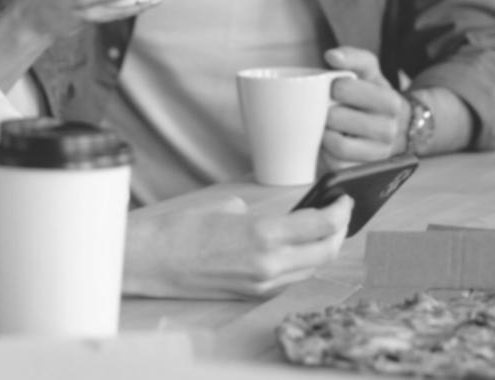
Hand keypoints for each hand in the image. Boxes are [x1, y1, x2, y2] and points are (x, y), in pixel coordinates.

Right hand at [122, 194, 350, 298]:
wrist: (149, 261)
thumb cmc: (178, 230)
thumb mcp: (225, 208)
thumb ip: (259, 216)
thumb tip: (279, 222)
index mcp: (263, 236)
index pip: (321, 226)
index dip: (340, 211)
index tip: (345, 199)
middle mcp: (269, 265)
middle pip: (325, 252)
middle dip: (339, 231)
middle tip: (341, 212)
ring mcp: (262, 284)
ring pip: (311, 268)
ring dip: (323, 249)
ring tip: (325, 229)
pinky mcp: (251, 294)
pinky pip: (290, 279)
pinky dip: (302, 263)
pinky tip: (299, 249)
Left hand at [321, 46, 409, 168]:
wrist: (395, 127)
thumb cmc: (373, 96)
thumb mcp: (370, 72)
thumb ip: (353, 57)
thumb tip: (332, 56)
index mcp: (390, 101)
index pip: (345, 89)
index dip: (332, 87)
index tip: (333, 89)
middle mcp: (388, 129)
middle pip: (336, 118)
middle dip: (324, 111)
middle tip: (325, 109)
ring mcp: (378, 153)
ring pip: (336, 145)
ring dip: (323, 133)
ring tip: (325, 125)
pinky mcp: (365, 170)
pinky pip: (336, 165)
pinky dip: (325, 154)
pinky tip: (328, 143)